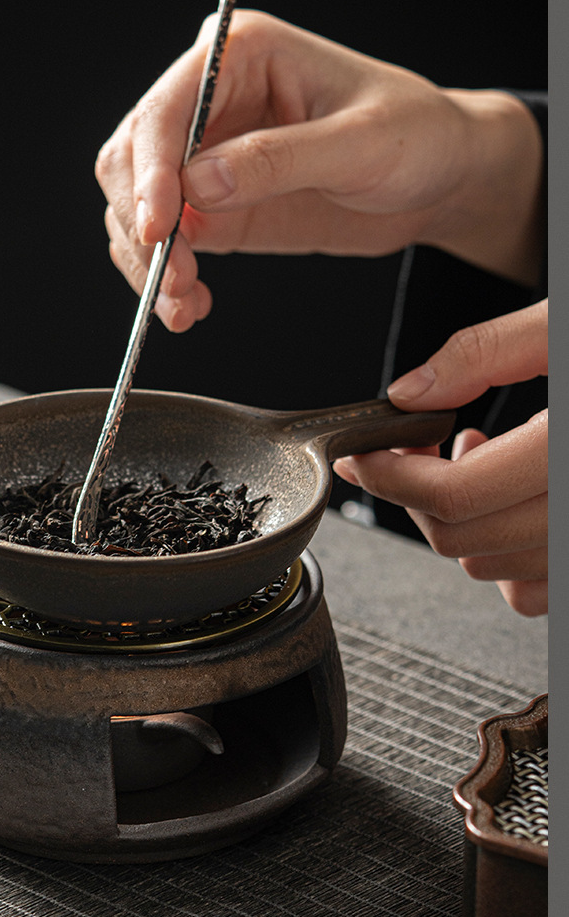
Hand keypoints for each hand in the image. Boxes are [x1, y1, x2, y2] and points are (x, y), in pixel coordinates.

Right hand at [96, 10, 542, 330]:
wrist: (443, 178)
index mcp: (240, 53)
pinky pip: (164, 240)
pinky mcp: (214, 203)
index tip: (157, 228)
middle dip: (143, 224)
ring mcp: (206, 153)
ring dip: (147, 261)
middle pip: (132, 159)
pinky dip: (163, 276)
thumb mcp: (360, 145)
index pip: (164, 110)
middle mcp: (210, 98)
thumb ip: (277, 160)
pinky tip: (190, 304)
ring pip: (136, 205)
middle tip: (171, 280)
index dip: (148, 171)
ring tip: (182, 304)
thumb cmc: (418, 135)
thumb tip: (197, 184)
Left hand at [333, 300, 547, 615]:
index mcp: (568, 452)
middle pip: (465, 540)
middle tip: (415, 443)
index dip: (393, 474)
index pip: (457, 494)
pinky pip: (537, 591)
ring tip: (476, 453)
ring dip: (461, 521)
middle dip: (418, 494)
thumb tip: (412, 389)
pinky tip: (516, 495)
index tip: (367, 450)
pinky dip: (508, 555)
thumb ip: (488, 351)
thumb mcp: (567, 325)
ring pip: (495, 572)